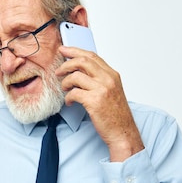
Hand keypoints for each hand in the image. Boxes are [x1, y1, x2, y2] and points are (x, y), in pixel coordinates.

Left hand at [56, 46, 143, 161]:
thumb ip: (100, 79)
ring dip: (66, 82)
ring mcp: (102, 90)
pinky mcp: (94, 102)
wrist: (123, 132)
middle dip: (66, 64)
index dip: (75, 51)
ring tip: (65, 89)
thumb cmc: (116, 115)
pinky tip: (70, 102)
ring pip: (75, 76)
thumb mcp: (112, 91)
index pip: (92, 56)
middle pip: (82, 61)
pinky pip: (74, 93)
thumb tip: (80, 71)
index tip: (64, 50)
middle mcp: (108, 79)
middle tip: (58, 70)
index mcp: (112, 75)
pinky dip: (68, 97)